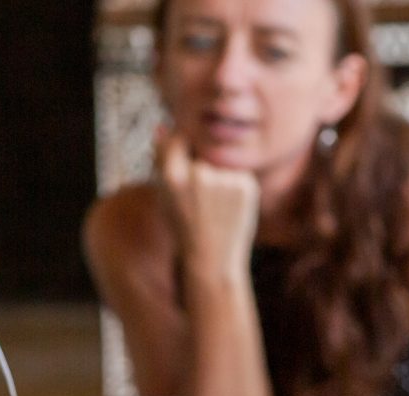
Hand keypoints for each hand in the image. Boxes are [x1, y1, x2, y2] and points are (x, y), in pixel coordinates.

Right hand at [157, 131, 260, 279]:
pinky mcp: (246, 185)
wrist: (211, 258)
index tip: (185, 166)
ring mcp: (225, 180)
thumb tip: (162, 124)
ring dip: (218, 174)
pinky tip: (227, 207)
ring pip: (221, 161)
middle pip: (202, 149)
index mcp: (172, 176)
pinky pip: (238, 172)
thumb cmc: (183, 224)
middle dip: (201, 163)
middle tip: (200, 196)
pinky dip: (234, 184)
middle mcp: (199, 175)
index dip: (181, 150)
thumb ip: (162, 158)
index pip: (178, 137)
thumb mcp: (164, 194)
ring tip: (213, 204)